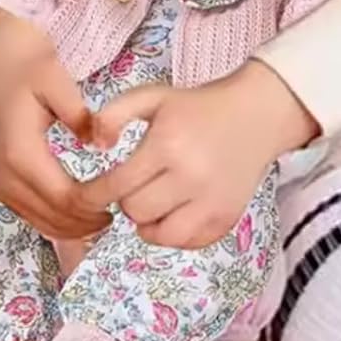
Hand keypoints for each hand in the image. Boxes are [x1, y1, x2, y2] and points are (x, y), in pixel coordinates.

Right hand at [0, 13, 111, 240]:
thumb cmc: (30, 65)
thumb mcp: (56, 80)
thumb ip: (78, 114)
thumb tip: (99, 143)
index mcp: (20, 151)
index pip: (62, 196)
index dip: (92, 207)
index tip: (119, 202)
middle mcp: (4, 173)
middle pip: (50, 215)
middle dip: (84, 223)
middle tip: (117, 216)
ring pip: (37, 220)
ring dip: (70, 228)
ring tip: (101, 221)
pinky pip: (26, 214)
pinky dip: (52, 222)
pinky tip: (75, 221)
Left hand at [78, 61, 317, 248]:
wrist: (256, 115)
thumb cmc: (199, 106)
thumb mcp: (153, 97)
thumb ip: (113, 114)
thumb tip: (95, 146)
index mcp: (167, 144)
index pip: (116, 185)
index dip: (92, 195)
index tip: (84, 196)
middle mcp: (190, 176)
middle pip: (135, 211)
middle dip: (127, 199)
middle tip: (136, 182)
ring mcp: (211, 201)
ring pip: (159, 235)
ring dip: (148, 221)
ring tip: (153, 200)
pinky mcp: (226, 218)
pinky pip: (187, 243)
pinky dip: (174, 233)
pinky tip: (174, 211)